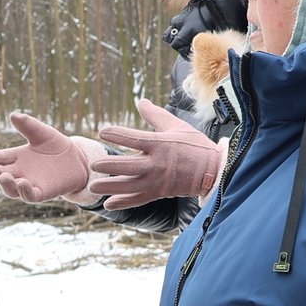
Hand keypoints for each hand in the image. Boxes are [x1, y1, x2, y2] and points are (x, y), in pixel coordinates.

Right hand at [0, 112, 99, 203]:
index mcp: (15, 157)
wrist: (77, 159)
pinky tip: (22, 183)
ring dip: (6, 185)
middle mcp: (19, 172)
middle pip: (0, 175)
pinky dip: (25, 192)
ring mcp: (29, 184)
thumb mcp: (42, 133)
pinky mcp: (42, 193)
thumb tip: (13, 115)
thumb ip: (28, 125)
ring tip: (3, 176)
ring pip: (11, 189)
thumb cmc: (56, 145)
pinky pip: (30, 196)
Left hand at [91, 99, 223, 209]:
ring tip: (92, 187)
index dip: (117, 134)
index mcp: (160, 145)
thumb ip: (155, 115)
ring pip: (129, 186)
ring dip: (110, 187)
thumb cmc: (194, 145)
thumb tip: (140, 101)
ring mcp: (157, 181)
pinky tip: (108, 204)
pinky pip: (138, 200)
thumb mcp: (176, 126)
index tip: (102, 131)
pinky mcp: (158, 193)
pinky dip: (123, 202)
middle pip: (128, 166)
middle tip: (93, 165)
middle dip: (109, 166)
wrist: (212, 171)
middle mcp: (156, 164)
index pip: (134, 138)